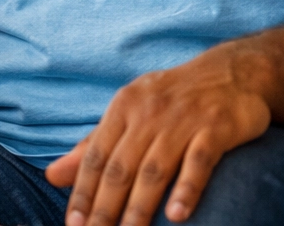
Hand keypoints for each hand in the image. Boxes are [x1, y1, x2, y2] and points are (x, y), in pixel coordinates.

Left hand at [45, 45, 271, 225]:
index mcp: (124, 106)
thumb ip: (93, 145)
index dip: (83, 190)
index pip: (96, 155)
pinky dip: (187, 188)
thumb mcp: (129, 112)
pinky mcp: (216, 128)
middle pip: (122, 166)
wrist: (231, 72)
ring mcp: (183, 120)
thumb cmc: (171, 98)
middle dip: (105, 207)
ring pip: (155, 169)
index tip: (73, 224)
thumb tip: (52, 175)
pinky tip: (177, 215)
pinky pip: (199, 161)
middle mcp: (149, 112)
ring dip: (140, 207)